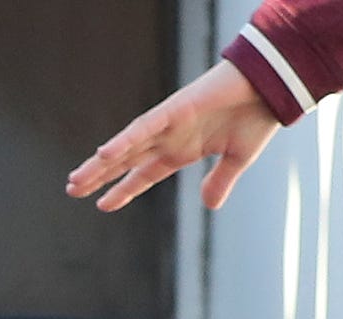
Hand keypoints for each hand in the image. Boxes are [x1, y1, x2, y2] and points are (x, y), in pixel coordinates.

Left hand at [67, 62, 279, 213]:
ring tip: (77, 179)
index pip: (144, 174)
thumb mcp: (236, 160)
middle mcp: (169, 138)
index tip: (102, 205)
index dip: (123, 189)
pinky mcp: (176, 108)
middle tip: (72, 189)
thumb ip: (219, 182)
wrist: (271, 87)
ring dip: (101, 163)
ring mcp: (170, 123)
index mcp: (182, 150)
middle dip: (99, 175)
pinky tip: (105, 153)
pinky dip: (125, 139)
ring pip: (127, 145)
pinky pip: (146, 126)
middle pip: (127, 160)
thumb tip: (209, 206)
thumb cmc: (256, 116)